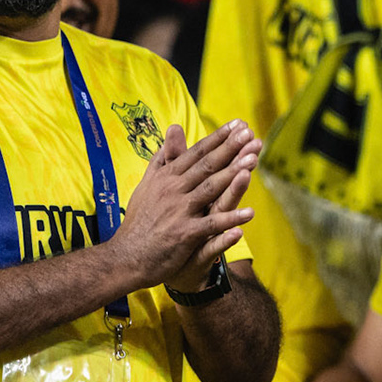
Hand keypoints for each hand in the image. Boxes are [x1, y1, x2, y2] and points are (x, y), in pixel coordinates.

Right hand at [110, 120, 257, 293]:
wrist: (126, 256)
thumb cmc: (140, 221)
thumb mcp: (148, 184)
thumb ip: (164, 157)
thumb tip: (172, 130)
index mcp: (166, 177)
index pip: (196, 153)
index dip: (218, 138)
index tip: (238, 124)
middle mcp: (173, 190)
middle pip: (206, 165)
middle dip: (230, 148)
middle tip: (250, 133)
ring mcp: (179, 211)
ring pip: (211, 189)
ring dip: (234, 175)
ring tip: (254, 161)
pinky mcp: (185, 234)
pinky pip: (212, 225)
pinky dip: (230, 219)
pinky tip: (250, 214)